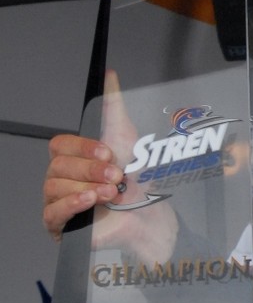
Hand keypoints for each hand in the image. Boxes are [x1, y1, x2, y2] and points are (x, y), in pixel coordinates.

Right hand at [42, 69, 177, 260]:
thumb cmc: (137, 181)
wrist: (150, 216)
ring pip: (55, 187)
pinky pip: (52, 213)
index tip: (109, 153)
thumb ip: (114, 106)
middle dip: (91, 169)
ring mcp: (58, 202)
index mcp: (72, 158)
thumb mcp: (127, 138)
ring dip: (88, 187)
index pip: (60, 144)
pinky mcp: (61, 226)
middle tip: (116, 176)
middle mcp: (61, 178)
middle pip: (58, 165)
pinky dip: (72, 204)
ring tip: (112, 192)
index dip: (83, 148)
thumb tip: (109, 76)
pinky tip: (91, 200)